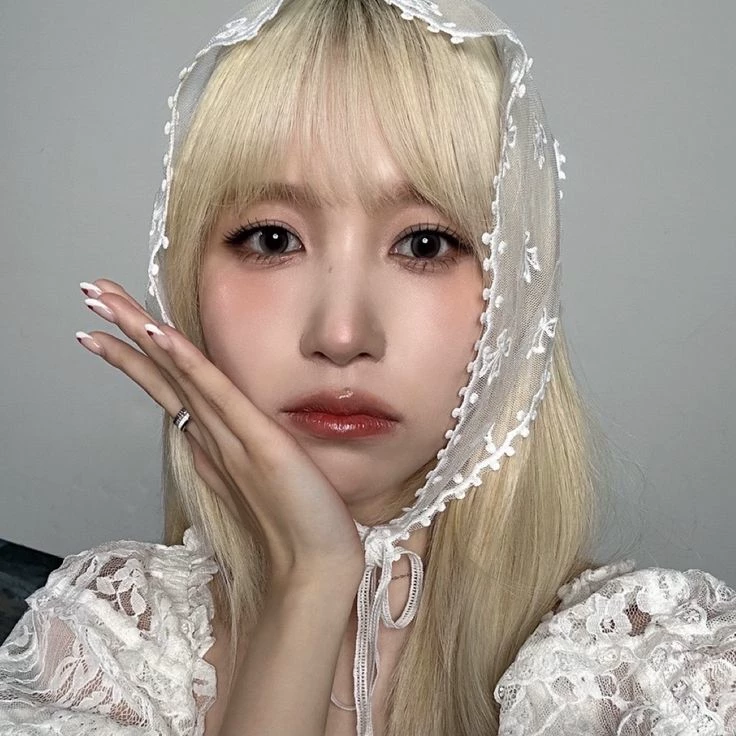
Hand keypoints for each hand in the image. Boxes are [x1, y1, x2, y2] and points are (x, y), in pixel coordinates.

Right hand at [77, 279, 364, 587]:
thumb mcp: (268, 477)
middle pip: (161, 375)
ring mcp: (228, 439)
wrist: (315, 568)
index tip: (108, 329)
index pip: (171, 389)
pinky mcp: (256, 442)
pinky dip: (184, 362)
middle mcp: (212, 437)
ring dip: (140, 334)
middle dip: (123, 334)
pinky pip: (214, 393)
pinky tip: (158, 334)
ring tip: (104, 300)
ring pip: (176, 376)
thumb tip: (225, 433)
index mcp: (214, 443)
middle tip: (89, 296)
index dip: (138, 356)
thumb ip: (242, 452)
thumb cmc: (297, 526)